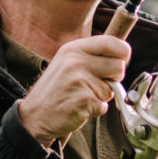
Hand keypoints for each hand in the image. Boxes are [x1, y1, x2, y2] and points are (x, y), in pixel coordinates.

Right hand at [17, 34, 132, 145]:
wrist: (35, 116)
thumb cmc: (55, 92)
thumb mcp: (67, 63)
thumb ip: (91, 57)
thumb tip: (122, 57)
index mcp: (73, 49)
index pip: (111, 42)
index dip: (123, 53)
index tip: (122, 61)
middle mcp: (75, 61)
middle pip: (118, 66)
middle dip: (114, 79)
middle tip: (97, 85)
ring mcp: (79, 80)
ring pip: (112, 89)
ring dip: (102, 97)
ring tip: (82, 97)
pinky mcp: (84, 99)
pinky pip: (104, 105)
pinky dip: (95, 110)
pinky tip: (79, 108)